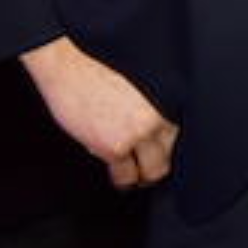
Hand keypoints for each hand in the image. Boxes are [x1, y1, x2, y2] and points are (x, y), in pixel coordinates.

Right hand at [20, 35, 178, 188]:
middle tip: (145, 173)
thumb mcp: (135, 89)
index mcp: (163, 101)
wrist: (71, 69)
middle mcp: (155, 119)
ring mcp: (137, 134)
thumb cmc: (97, 75)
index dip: (164, 149)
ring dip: (138, 177)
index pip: (176, 137)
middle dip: (154, 168)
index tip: (156, 155)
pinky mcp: (115, 147)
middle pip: (167, 158)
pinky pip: (125, 176)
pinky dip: (120, 179)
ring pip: (150, 173)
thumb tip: (150, 138)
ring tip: (131, 176)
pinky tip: (116, 175)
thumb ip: (147, 112)